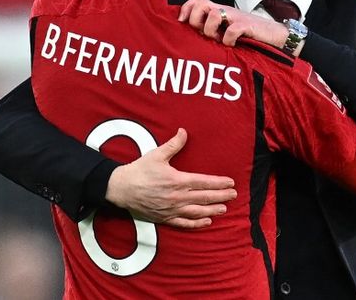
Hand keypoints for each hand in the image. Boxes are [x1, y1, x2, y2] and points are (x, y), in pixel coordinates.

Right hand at [105, 128, 237, 228]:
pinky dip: (197, 223)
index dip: (219, 183)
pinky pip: (184, 222)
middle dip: (221, 196)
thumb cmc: (139, 170)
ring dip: (213, 210)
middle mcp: (177, 197)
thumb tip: (184, 131)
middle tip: (234, 195)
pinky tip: (206, 222)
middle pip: (204, 197)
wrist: (121, 189)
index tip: (230, 182)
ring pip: (197, 211)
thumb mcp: (157, 154)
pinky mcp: (165, 218)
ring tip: (224, 209)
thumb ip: (173, 144)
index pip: (204, 182)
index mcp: (177, 180)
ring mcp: (172, 209)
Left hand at [178, 0, 288, 48]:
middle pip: (201, 4)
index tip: (181, 23)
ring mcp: (236, 17)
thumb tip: (192, 37)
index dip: (186, 9)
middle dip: (196, 20)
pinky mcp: (247, 25)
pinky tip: (232, 45)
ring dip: (211, 31)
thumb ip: (212, 30)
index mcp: (219, 11)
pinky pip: (231, 30)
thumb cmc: (249, 36)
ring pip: (214, 14)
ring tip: (218, 41)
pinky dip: (228, 40)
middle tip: (204, 34)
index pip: (196, 1)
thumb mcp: (227, 31)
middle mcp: (225, 11)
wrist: (276, 36)